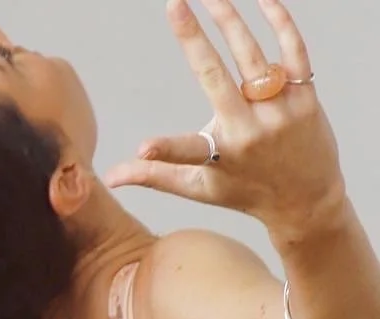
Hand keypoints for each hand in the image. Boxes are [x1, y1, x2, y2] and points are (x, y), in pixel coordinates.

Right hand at [104, 0, 345, 239]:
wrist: (306, 200)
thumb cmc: (246, 192)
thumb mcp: (198, 187)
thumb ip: (156, 175)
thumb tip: (111, 177)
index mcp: (222, 150)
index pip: (184, 146)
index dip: (163, 147)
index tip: (144, 145)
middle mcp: (251, 128)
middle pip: (219, 73)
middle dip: (196, 36)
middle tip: (177, 3)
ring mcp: (281, 110)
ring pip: (253, 55)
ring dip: (230, 20)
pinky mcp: (305, 96)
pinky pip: (295, 50)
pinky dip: (280, 23)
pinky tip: (263, 2)